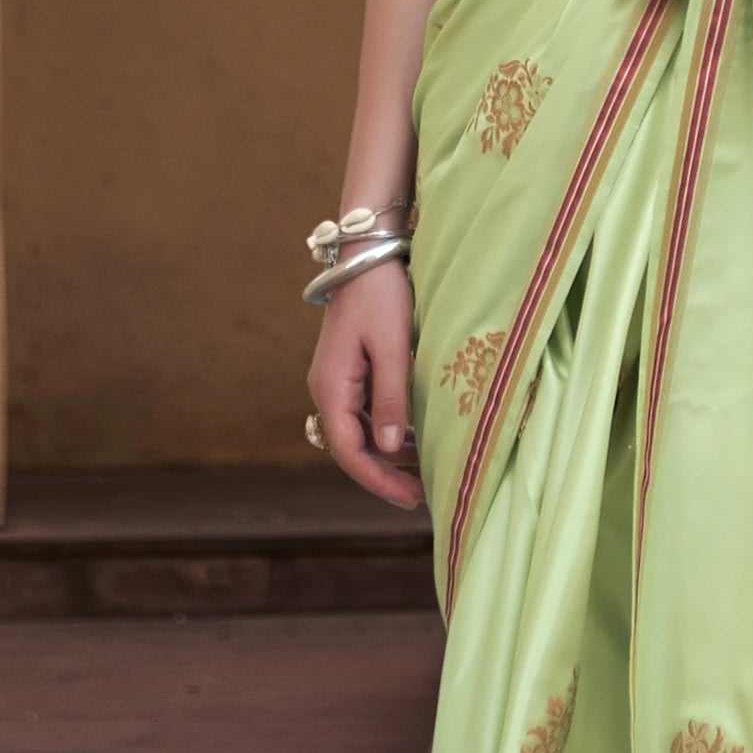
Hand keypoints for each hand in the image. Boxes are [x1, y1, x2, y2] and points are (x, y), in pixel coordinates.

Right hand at [308, 265, 423, 510]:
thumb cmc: (381, 295)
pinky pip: (366, 412)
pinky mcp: (351, 370)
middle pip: (352, 446)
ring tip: (424, 470)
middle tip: (421, 495)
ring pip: (360, 431)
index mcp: (331, 386)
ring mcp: (338, 380)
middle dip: (384, 473)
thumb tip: (390, 450)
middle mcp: (328, 388)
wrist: (368, 254)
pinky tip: (415, 438)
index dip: (377, 480)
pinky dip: (389, 430)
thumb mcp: (392, 348)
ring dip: (388, 453)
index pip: (348, 450)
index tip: (409, 498)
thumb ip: (391, 399)